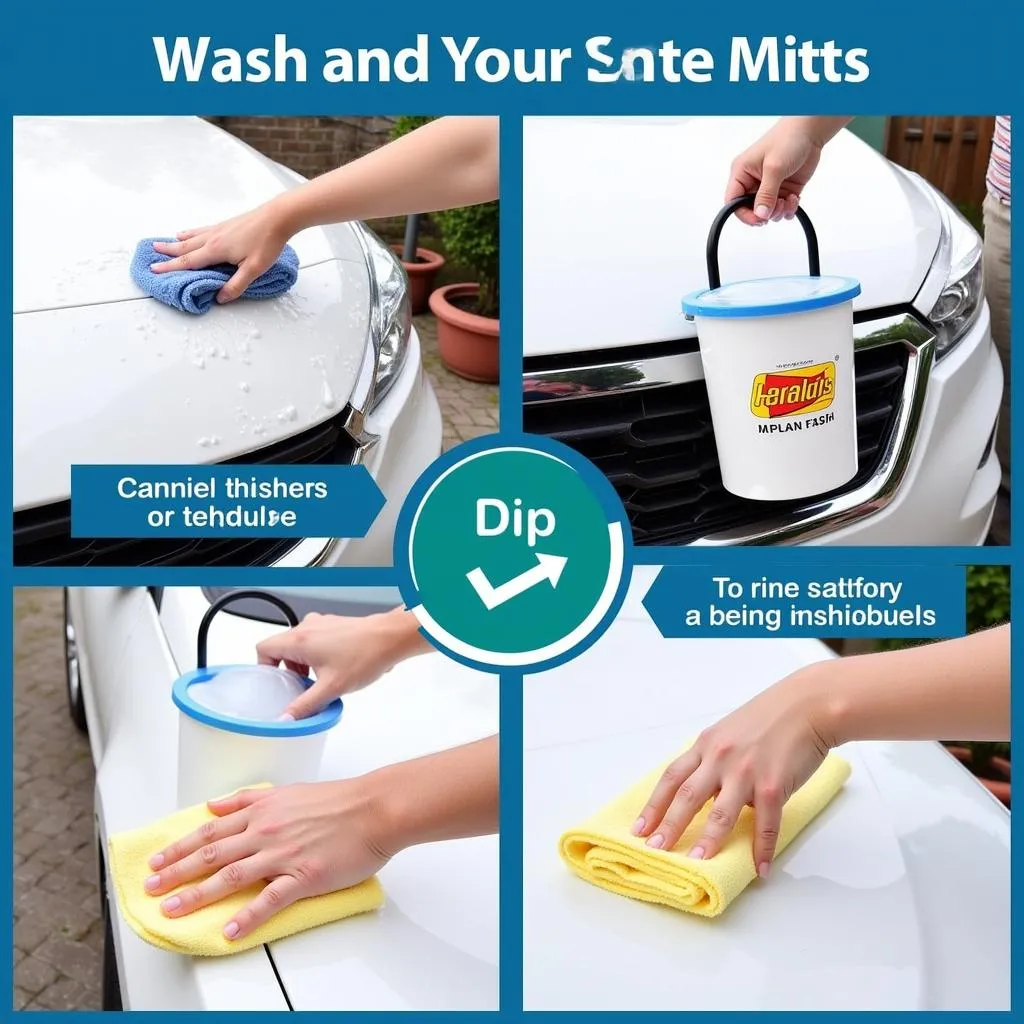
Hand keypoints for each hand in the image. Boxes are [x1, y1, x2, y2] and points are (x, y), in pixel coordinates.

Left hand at [143, 781, 390, 941]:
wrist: (375, 808)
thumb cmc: (341, 800)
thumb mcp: (289, 790)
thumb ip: (249, 800)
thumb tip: (217, 806)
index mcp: (263, 810)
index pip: (210, 830)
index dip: (180, 847)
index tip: (158, 860)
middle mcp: (266, 831)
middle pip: (211, 854)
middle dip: (175, 872)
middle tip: (150, 888)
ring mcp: (283, 854)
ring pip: (230, 876)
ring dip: (197, 895)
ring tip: (172, 910)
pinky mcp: (304, 876)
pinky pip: (269, 900)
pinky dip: (247, 917)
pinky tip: (230, 930)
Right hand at [150, 198, 294, 302]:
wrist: (277, 217)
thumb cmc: (267, 242)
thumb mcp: (254, 269)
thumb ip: (237, 285)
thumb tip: (220, 297)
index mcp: (216, 250)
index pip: (189, 262)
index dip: (171, 267)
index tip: (155, 269)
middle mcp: (212, 238)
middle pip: (185, 247)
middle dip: (167, 252)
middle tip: (151, 253)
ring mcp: (218, 229)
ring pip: (191, 237)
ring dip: (176, 241)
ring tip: (163, 243)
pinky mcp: (225, 225)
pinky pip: (201, 230)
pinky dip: (190, 232)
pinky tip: (188, 232)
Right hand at [257, 607, 427, 718]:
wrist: (391, 638)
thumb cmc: (366, 654)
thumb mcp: (330, 688)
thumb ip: (304, 706)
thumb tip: (286, 719)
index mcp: (299, 639)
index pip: (263, 649)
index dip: (264, 669)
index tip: (275, 684)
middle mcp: (307, 627)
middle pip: (282, 649)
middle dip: (289, 671)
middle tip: (302, 688)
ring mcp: (322, 624)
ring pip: (300, 646)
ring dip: (305, 665)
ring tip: (322, 680)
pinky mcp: (335, 626)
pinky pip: (316, 641)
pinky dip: (319, 656)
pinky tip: (335, 670)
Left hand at [631, 668, 833, 876]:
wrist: (807, 705)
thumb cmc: (770, 717)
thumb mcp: (729, 731)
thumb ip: (714, 759)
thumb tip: (708, 793)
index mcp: (706, 744)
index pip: (671, 777)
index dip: (654, 804)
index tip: (639, 828)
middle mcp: (720, 757)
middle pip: (687, 797)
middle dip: (669, 826)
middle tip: (655, 849)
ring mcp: (746, 772)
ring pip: (720, 813)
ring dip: (708, 841)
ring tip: (696, 862)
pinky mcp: (772, 784)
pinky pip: (765, 824)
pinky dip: (762, 849)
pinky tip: (759, 868)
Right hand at [726, 118, 837, 224]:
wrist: (811, 131)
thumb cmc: (788, 139)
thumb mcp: (774, 167)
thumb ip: (766, 194)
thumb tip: (760, 214)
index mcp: (742, 173)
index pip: (732, 201)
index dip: (743, 214)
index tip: (758, 219)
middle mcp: (752, 182)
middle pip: (750, 210)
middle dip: (764, 214)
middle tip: (776, 208)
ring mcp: (768, 187)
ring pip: (767, 212)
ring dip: (778, 212)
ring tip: (787, 200)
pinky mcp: (783, 190)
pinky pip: (781, 209)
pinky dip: (788, 209)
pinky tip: (794, 198)